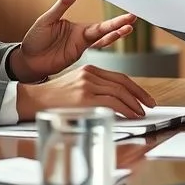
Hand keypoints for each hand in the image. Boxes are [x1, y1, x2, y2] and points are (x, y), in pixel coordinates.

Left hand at [13, 0, 135, 82]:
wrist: (27, 60)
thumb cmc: (35, 39)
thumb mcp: (48, 18)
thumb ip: (64, 3)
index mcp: (77, 28)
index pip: (100, 24)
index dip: (115, 21)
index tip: (129, 15)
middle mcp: (82, 37)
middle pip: (105, 31)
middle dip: (120, 26)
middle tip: (134, 19)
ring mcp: (80, 48)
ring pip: (102, 42)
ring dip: (115, 36)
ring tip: (129, 29)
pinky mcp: (76, 58)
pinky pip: (93, 52)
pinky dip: (104, 47)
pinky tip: (112, 40)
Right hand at [17, 65, 156, 119]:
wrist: (34, 100)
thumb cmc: (54, 99)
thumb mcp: (76, 86)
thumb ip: (95, 89)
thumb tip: (116, 102)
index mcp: (89, 70)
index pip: (119, 78)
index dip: (135, 88)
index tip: (144, 97)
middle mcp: (90, 74)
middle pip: (123, 83)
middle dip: (140, 95)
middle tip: (150, 104)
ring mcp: (87, 85)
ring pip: (120, 92)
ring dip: (134, 104)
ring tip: (141, 112)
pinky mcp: (85, 97)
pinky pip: (112, 102)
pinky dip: (126, 109)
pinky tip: (131, 115)